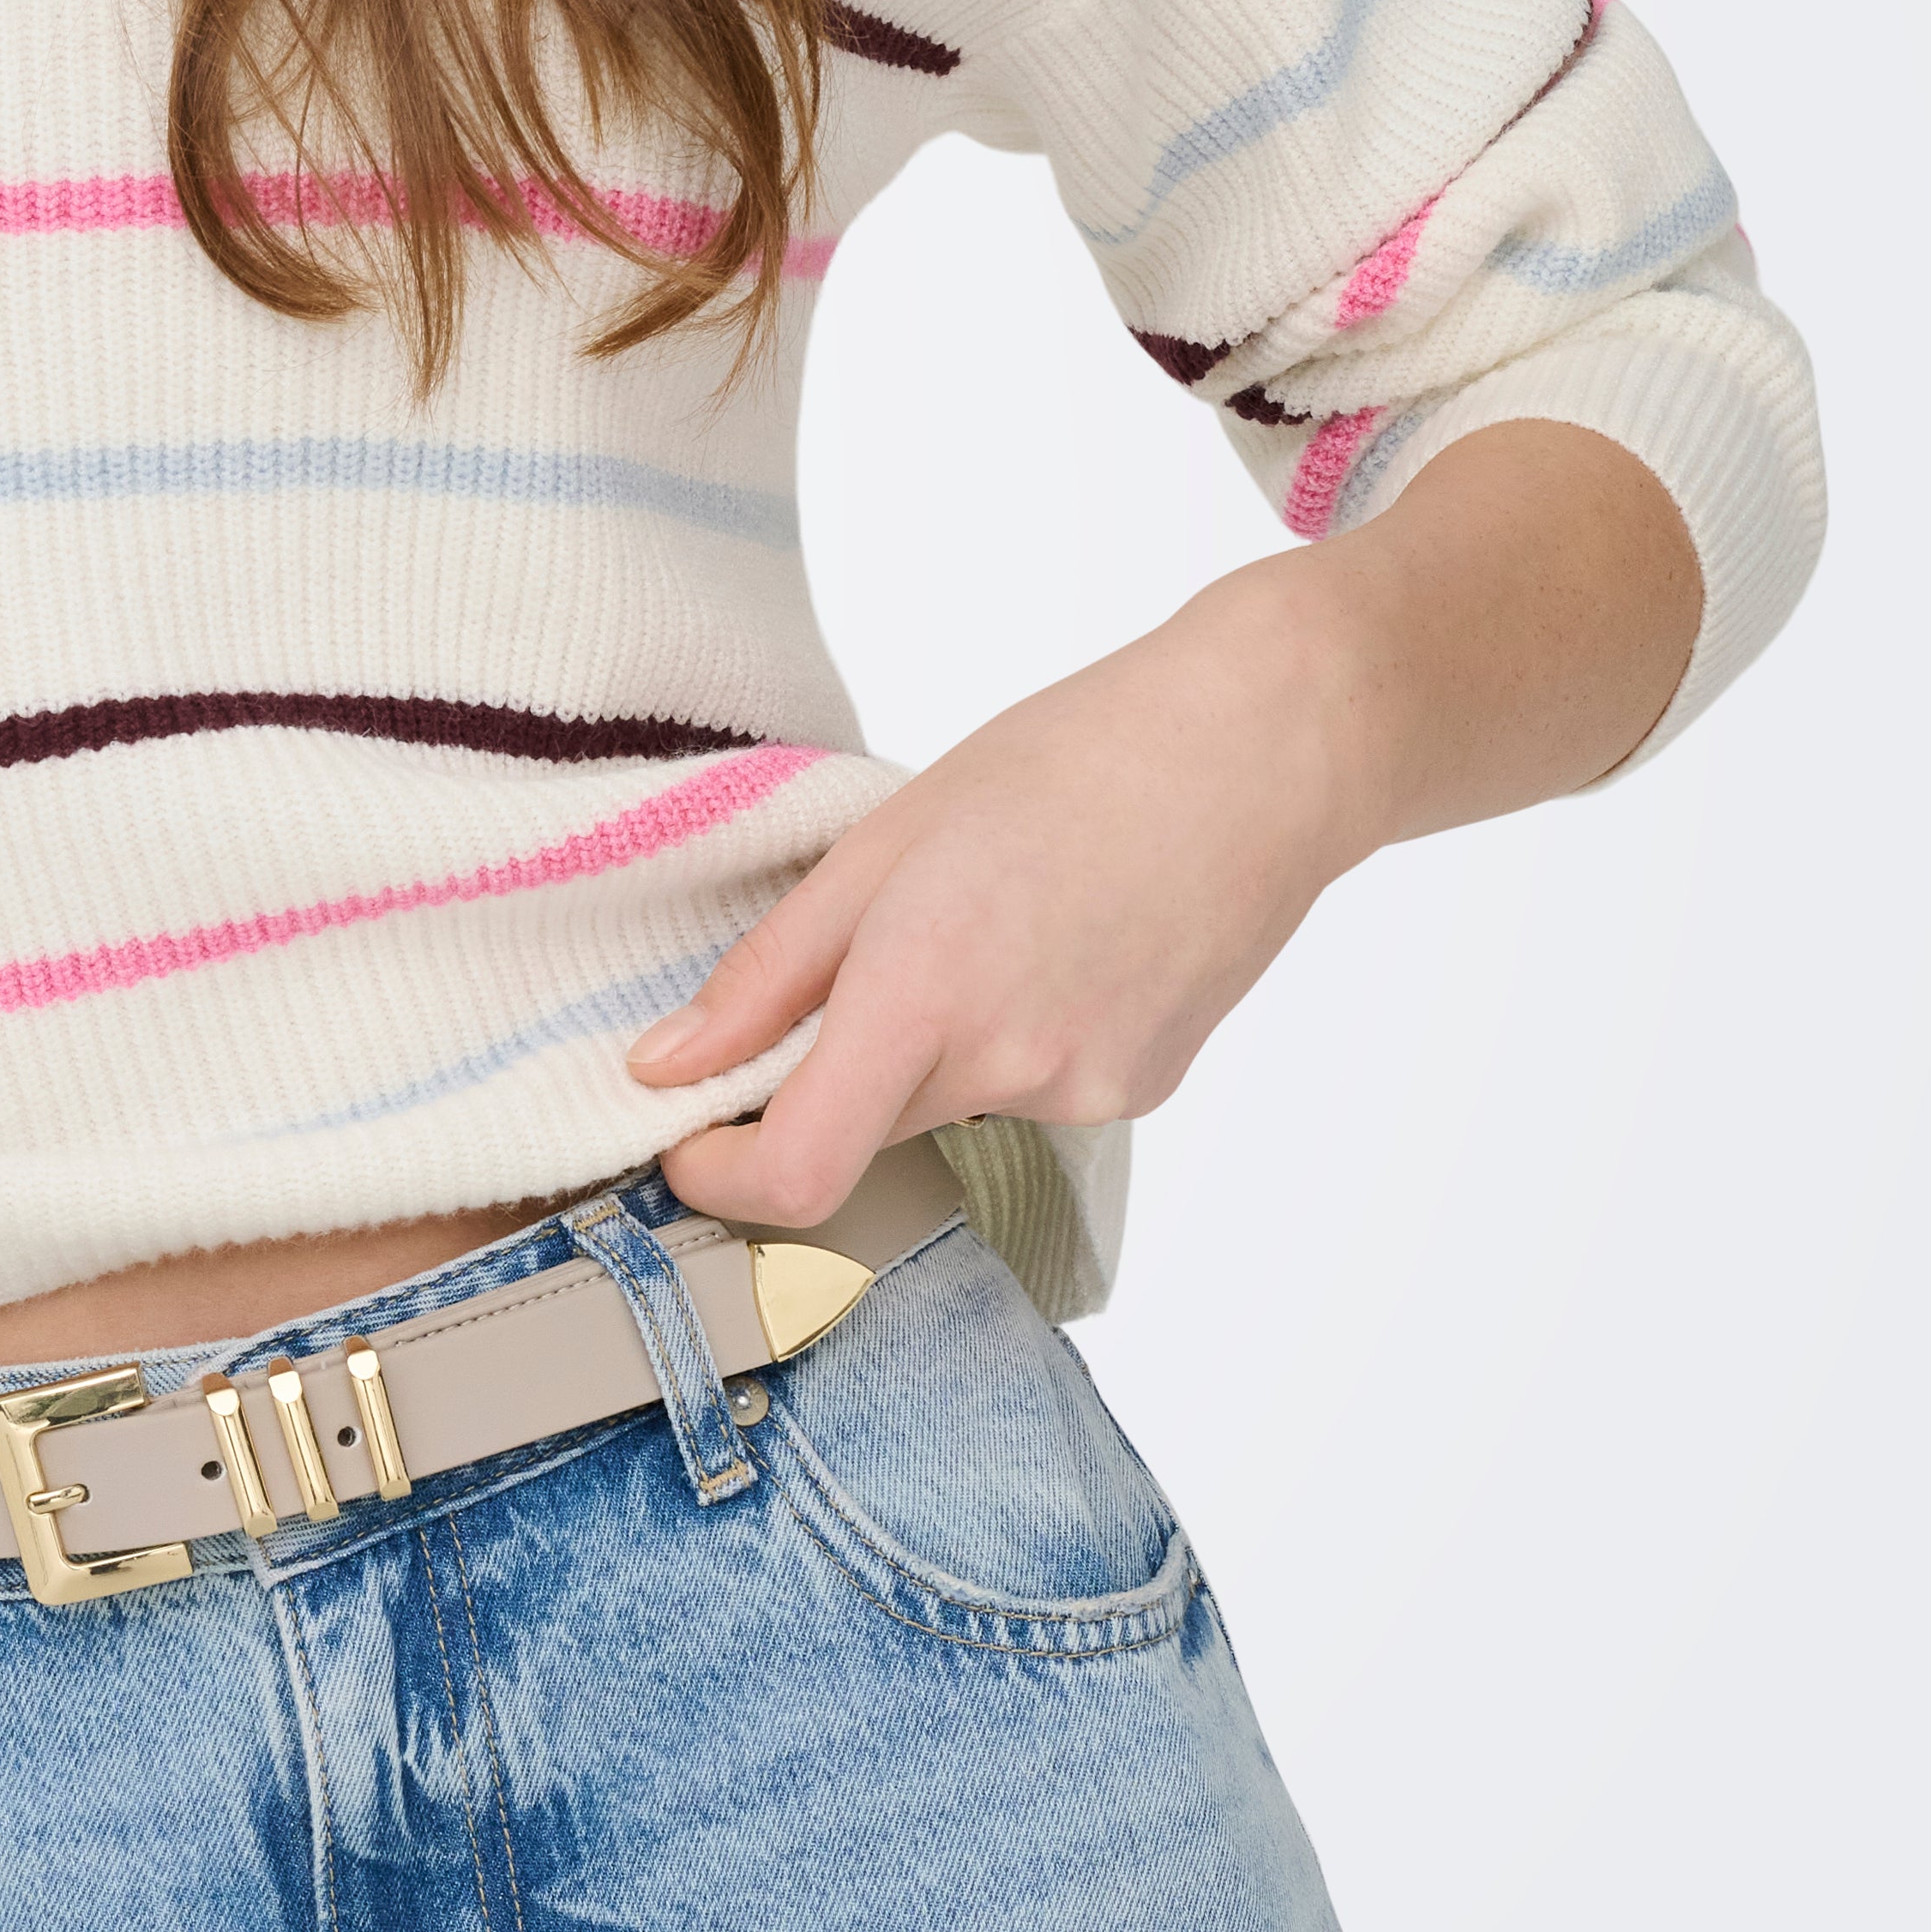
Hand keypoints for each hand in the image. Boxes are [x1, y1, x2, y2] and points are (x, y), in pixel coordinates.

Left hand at [628, 561, 1381, 1230]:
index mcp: (925, 990)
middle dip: (833, 1071)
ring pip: (951, 1102)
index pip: (799, 1171)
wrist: (1266, 750)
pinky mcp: (1142, 1092)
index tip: (689, 1142)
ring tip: (1004, 916)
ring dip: (936, 1044)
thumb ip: (768, 972)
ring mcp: (1087, 1090)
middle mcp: (1009, 1064)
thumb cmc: (1073, 761)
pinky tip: (1068, 943)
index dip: (723, 1181)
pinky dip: (1018, 1036)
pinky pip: (1032, 1090)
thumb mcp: (886, 839)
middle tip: (867, 951)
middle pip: (866, 1125)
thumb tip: (664, 1069)